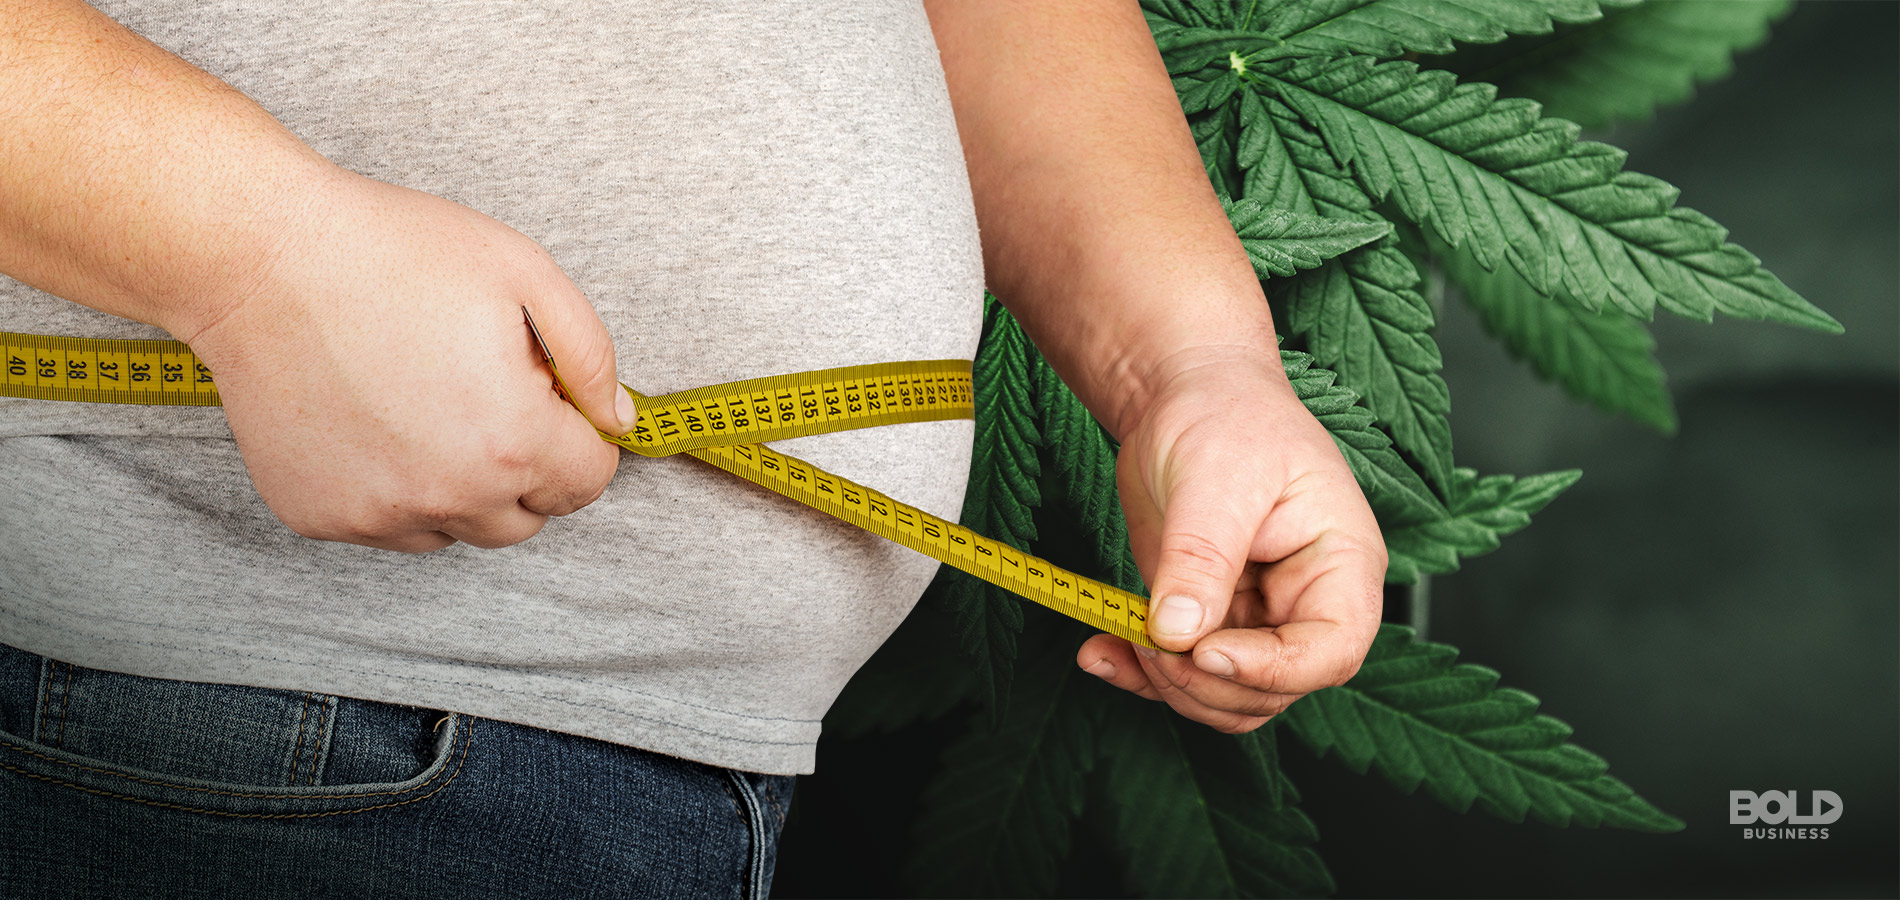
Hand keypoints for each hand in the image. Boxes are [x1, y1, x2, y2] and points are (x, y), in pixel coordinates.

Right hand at [181, 168, 631, 551]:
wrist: (260, 258)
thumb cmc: (392, 252)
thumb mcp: (526, 274)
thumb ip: (590, 357)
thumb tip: (616, 421)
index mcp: (512, 441)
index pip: (590, 481)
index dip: (578, 434)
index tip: (547, 396)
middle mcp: (448, 495)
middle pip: (529, 516)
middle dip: (527, 464)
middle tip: (483, 391)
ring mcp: (379, 513)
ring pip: (460, 529)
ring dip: (464, 485)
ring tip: (427, 403)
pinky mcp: (321, 516)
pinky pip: (390, 524)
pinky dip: (396, 488)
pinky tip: (374, 419)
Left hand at [1077, 349, 1385, 732]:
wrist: (1183, 396)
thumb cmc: (1225, 414)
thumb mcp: (1215, 477)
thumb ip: (1201, 558)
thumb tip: (1180, 633)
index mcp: (1340, 564)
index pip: (1332, 650)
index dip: (1273, 669)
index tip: (1207, 652)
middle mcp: (1305, 603)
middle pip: (1273, 689)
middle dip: (1206, 681)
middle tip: (1149, 641)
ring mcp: (1254, 618)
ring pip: (1225, 697)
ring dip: (1168, 685)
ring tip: (1118, 638)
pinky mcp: (1205, 619)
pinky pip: (1180, 673)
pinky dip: (1137, 672)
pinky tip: (1099, 652)